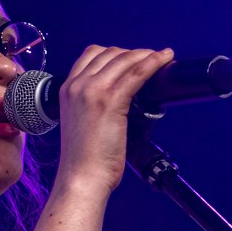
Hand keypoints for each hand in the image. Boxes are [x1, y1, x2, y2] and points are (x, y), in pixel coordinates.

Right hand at [55, 45, 174, 196]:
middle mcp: (78, 85)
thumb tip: (124, 96)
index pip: (91, 55)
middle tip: (151, 59)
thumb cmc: (84, 159)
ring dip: (147, 54)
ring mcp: (92, 90)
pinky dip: (154, 62)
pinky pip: (137, 72)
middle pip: (110, 54)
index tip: (132, 58)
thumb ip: (94, 105)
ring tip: (161, 57)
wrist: (81, 177)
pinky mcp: (111, 100)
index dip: (116, 53)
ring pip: (125, 60)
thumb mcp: (81, 122)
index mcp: (67, 89)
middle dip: (133, 53)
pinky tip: (164, 60)